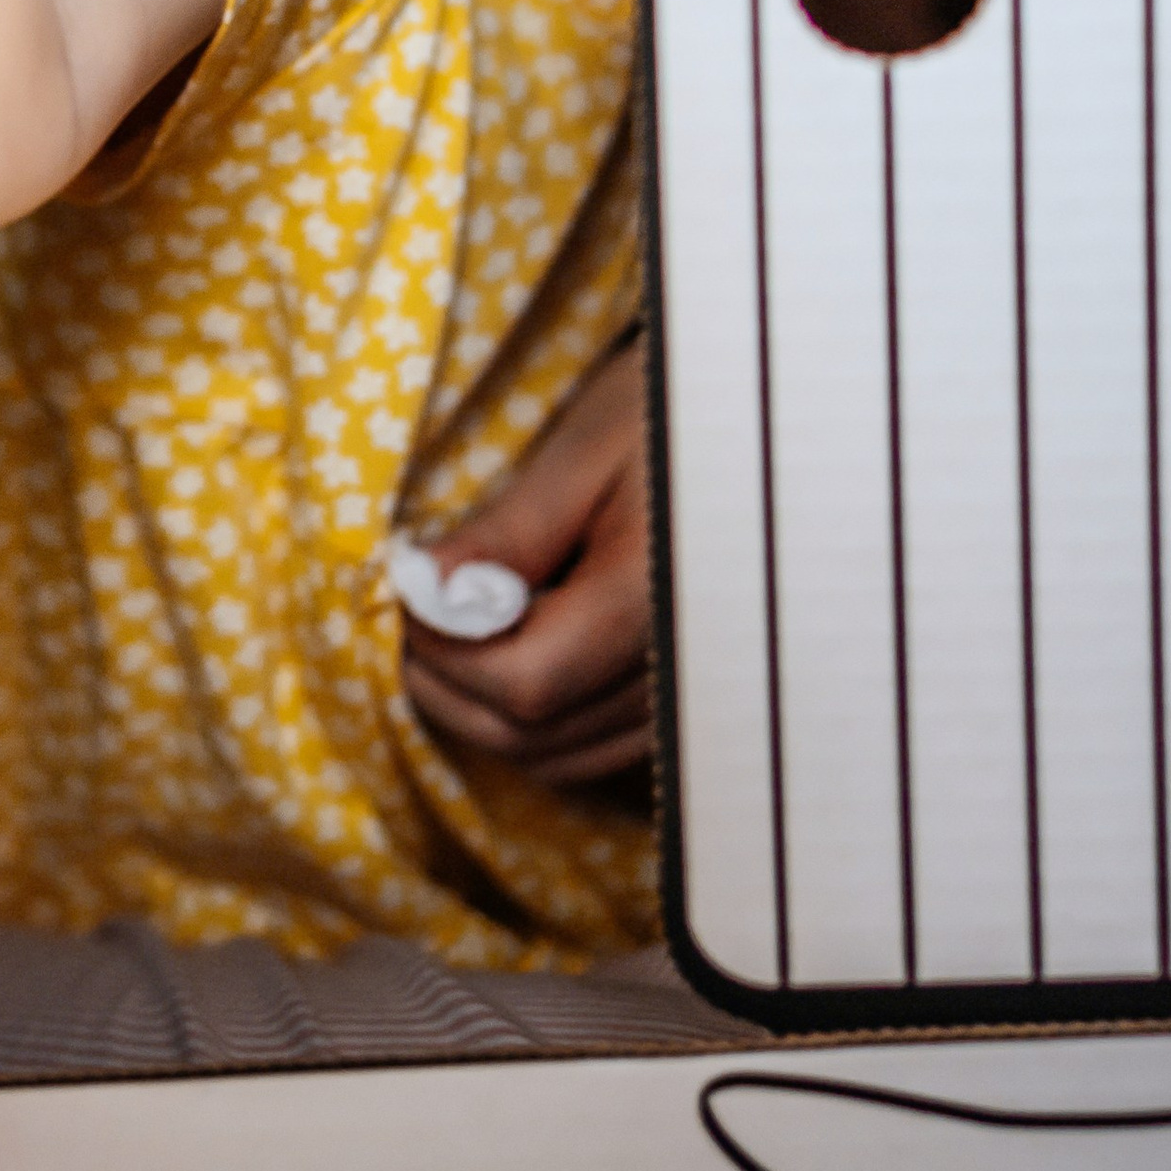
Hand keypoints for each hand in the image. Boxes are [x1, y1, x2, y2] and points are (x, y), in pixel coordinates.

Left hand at [400, 340, 654, 788]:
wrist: (766, 426)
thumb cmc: (670, 415)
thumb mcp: (583, 451)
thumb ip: (508, 532)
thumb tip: (423, 591)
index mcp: (651, 605)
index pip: (521, 683)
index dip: (442, 652)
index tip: (404, 592)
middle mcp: (678, 674)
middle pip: (532, 735)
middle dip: (448, 686)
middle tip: (409, 614)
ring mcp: (686, 699)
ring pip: (557, 755)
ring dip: (483, 708)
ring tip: (451, 629)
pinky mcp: (682, 703)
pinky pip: (592, 746)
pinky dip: (533, 717)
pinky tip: (510, 647)